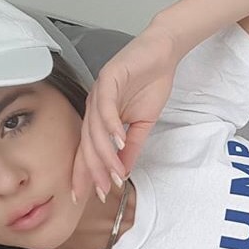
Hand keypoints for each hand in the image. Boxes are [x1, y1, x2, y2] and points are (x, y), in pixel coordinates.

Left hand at [70, 26, 179, 202]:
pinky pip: (106, 107)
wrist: (162, 53)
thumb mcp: (142, 124)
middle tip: (99, 192)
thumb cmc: (150, 83)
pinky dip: (111, 126)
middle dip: (92, 171)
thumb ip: (131, 148)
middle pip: (87, 144)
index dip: (86, 173)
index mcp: (98, 118)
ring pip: (96, 130)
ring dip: (105, 155)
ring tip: (114, 174)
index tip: (88, 196)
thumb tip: (123, 171)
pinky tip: (119, 142)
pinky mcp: (108, 78)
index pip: (88, 150)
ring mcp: (99, 92)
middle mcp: (93, 107)